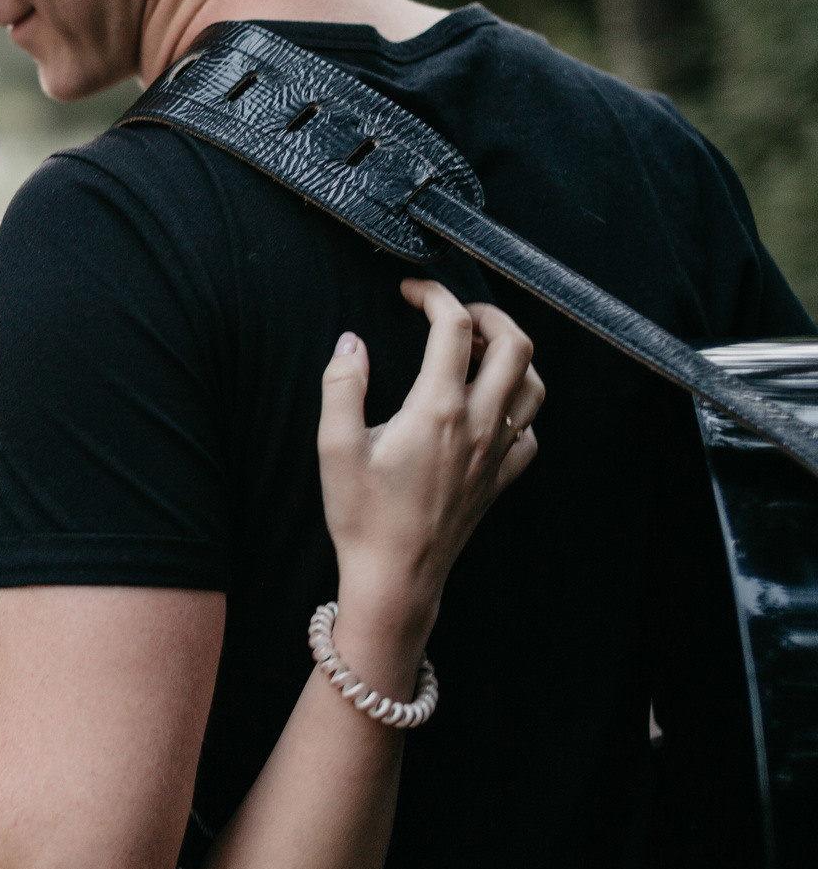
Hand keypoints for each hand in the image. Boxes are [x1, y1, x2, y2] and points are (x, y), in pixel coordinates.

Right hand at [317, 279, 542, 646]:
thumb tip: (350, 343)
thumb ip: (342, 386)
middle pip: (516, 345)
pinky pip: (531, 430)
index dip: (435, 295)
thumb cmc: (363, 516)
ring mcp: (496, 452)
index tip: (411, 291)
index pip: (454, 328)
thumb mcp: (334, 447)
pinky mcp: (500, 478)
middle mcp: (478, 424)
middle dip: (491, 314)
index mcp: (437, 410)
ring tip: (478, 352)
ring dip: (513, 356)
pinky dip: (519, 407)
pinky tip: (490, 408)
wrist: (396, 578)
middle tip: (457, 313)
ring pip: (534, 384)